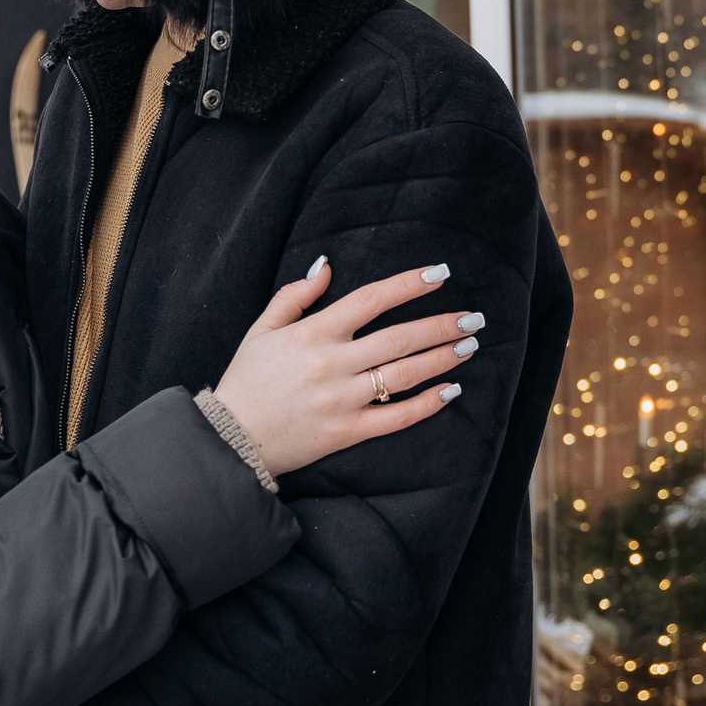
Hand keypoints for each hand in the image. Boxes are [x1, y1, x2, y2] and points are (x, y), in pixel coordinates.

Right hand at [214, 258, 479, 476]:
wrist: (230, 440)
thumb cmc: (247, 380)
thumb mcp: (262, 329)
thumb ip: (295, 295)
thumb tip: (327, 265)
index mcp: (312, 333)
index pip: (371, 299)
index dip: (408, 284)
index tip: (440, 274)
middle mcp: (332, 364)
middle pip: (399, 338)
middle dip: (441, 325)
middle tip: (474, 318)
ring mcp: (341, 400)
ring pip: (403, 374)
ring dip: (441, 358)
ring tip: (469, 346)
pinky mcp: (346, 432)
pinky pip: (395, 417)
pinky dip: (426, 404)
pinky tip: (450, 390)